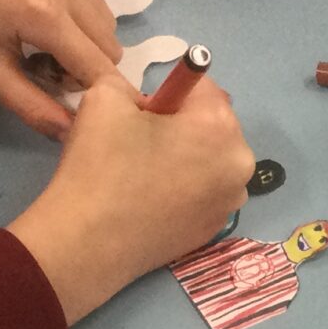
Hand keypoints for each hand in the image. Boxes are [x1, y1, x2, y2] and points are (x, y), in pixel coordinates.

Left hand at [0, 0, 123, 138]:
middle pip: (109, 42)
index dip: (98, 94)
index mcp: (43, 12)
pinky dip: (75, 7)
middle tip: (42, 67)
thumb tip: (75, 134)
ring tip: (40, 38)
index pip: (99, 67)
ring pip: (104, 15)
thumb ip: (34, 107)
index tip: (82, 105)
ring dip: (83, 37)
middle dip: (86, 65)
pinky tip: (38, 8)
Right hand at [6, 75, 254, 325]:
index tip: (141, 112)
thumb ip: (131, 85)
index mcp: (220, 127)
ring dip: (185, 156)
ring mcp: (231, 202)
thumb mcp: (105, 99)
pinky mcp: (215, 228)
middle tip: (139, 142)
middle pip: (212, 125)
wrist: (87, 243)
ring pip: (209, 160)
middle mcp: (240, 165)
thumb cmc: (100, 165)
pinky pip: (203, 192)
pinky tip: (151, 199)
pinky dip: (184, 187)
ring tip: (144, 173)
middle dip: (182, 125)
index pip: (202, 87)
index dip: (167, 91)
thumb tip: (147, 104)